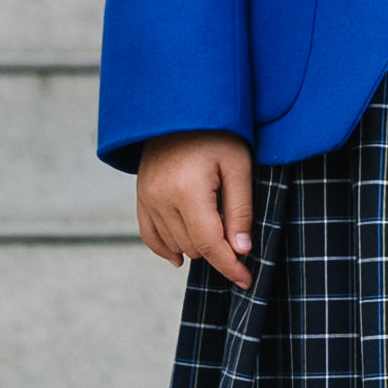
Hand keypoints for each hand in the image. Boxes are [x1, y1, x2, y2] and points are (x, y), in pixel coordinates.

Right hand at [135, 134, 253, 285]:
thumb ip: (240, 210)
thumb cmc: (216, 132)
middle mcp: (160, 199)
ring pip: (174, 244)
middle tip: (240, 241)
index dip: (230, 266)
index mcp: (187, 192)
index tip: (246, 280)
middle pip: (193, 247)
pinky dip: (165, 248)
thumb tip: (241, 250)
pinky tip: (180, 258)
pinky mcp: (141, 196)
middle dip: (219, 251)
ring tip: (219, 234)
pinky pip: (149, 235)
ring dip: (197, 247)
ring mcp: (146, 199)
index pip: (209, 244)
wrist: (179, 106)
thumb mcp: (239, 166)